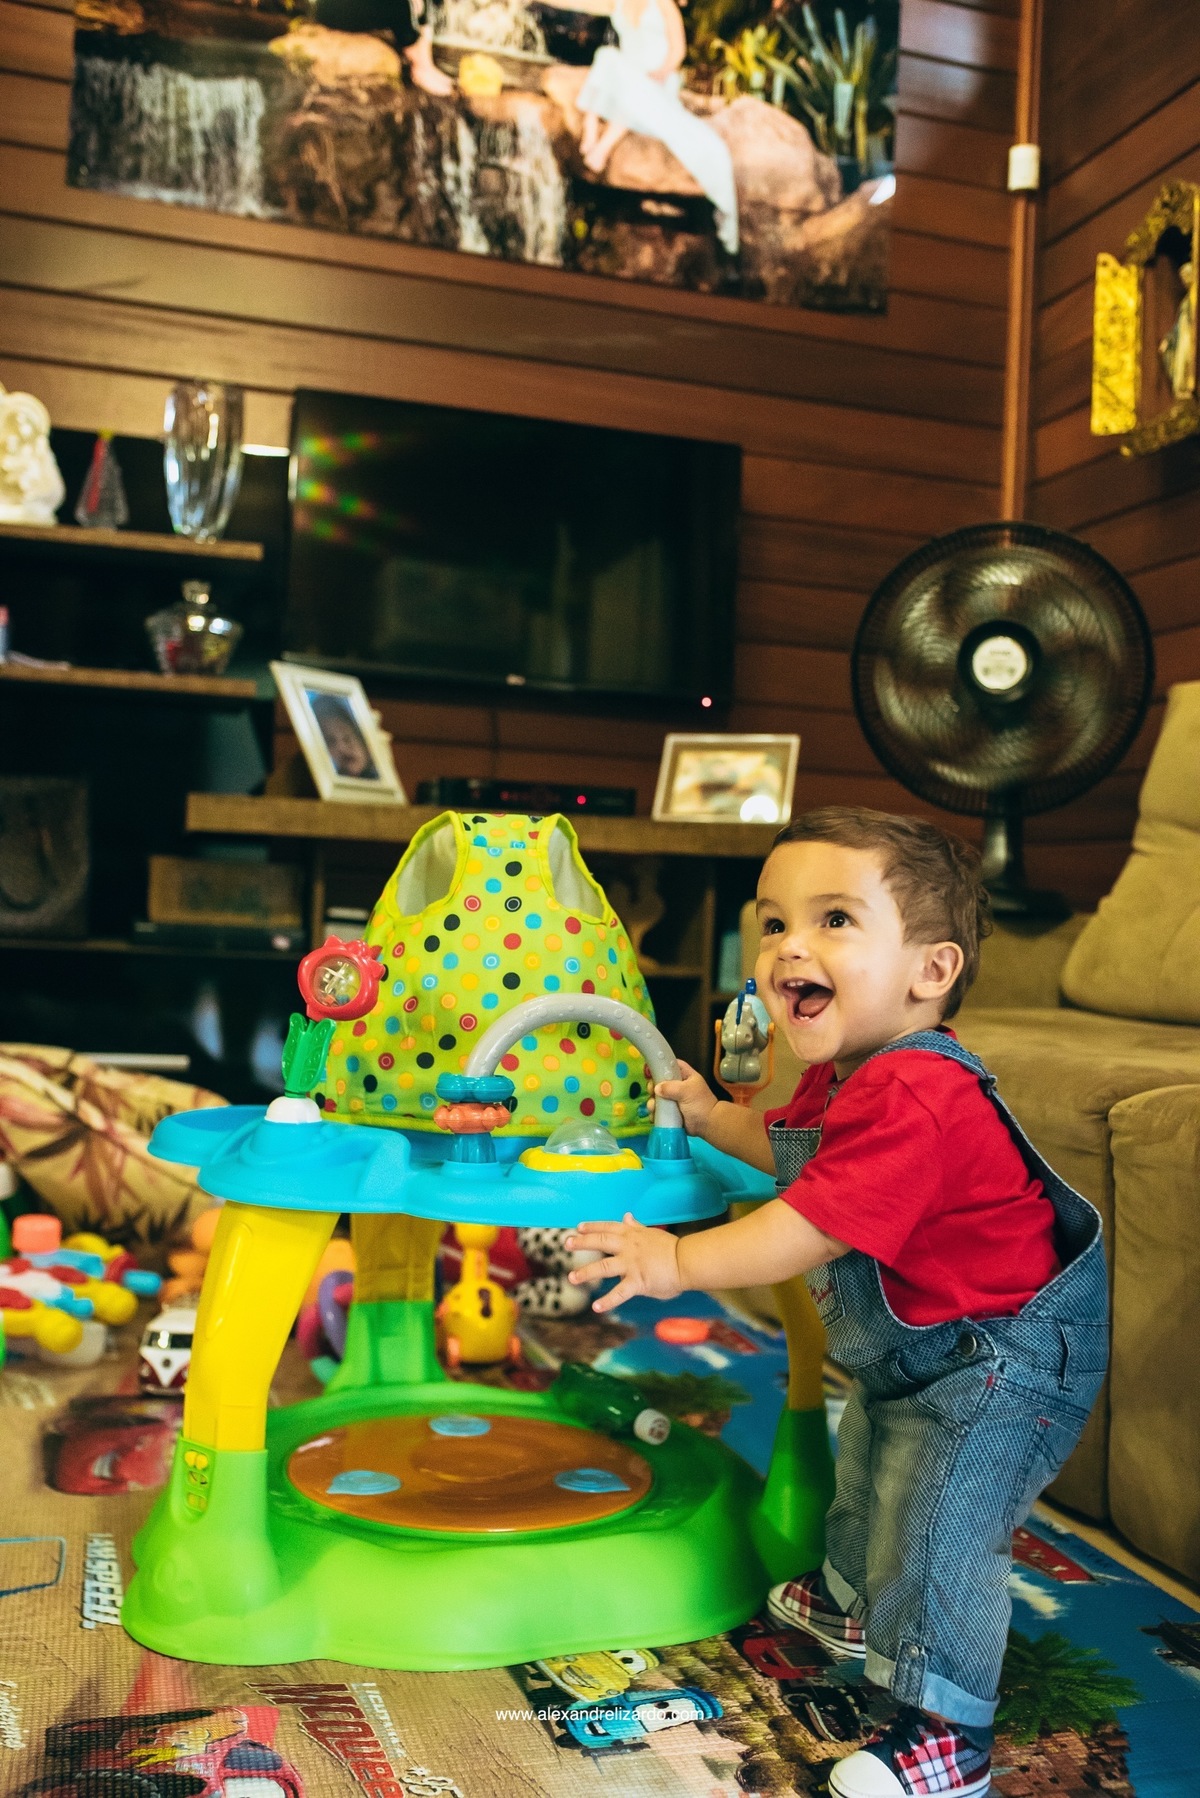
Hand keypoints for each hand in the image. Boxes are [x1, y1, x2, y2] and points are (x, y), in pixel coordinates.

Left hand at [564, 1214, 682, 1312]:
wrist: (687, 1261)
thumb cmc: (672, 1249)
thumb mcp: (651, 1234)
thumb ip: (636, 1227)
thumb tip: (627, 1216)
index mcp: (632, 1235)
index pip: (608, 1227)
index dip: (592, 1226)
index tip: (579, 1227)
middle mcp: (629, 1247)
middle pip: (600, 1242)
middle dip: (582, 1242)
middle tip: (566, 1243)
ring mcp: (632, 1264)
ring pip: (604, 1267)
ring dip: (586, 1273)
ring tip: (572, 1278)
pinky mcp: (638, 1281)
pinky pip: (620, 1293)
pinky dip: (607, 1301)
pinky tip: (596, 1307)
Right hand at [653, 1059, 717, 1135]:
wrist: (707, 1124)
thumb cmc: (700, 1103)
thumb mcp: (687, 1091)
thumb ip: (671, 1088)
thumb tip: (656, 1088)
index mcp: (684, 1076)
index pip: (671, 1065)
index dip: (660, 1065)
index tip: (649, 1070)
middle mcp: (677, 1086)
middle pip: (659, 1081)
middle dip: (652, 1086)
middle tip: (652, 1091)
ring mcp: (672, 1099)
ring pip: (656, 1097)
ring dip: (652, 1101)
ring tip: (653, 1107)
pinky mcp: (669, 1111)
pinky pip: (657, 1110)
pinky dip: (654, 1112)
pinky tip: (654, 1116)